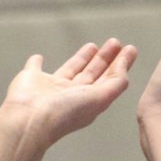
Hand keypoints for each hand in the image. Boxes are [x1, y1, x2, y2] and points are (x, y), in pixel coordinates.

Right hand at [0, 39, 137, 145]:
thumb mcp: (100, 98)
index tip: (130, 49)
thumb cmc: (65, 112)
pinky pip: (35, 67)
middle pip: (93, 73)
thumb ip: (116, 82)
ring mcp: (51, 88)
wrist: (30, 117)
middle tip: (115, 42)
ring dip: (82, 58)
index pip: (109, 80)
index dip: (120, 65)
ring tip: (93, 45)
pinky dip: (36, 62)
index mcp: (89, 101)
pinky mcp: (31, 79)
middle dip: (105, 59)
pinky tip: (39, 57)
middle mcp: (72, 95)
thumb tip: (123, 65)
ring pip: (71, 69)